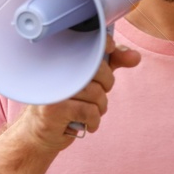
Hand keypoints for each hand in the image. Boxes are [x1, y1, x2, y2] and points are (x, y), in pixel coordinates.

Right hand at [16, 34, 140, 152]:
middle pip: (98, 69)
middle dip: (106, 85)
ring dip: (100, 108)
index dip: (106, 44)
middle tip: (97, 96)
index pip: (91, 41)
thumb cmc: (66, 102)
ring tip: (89, 112)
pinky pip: (89, 112)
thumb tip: (136, 57)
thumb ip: (111, 65)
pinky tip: (86, 124)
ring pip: (96, 93)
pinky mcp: (54, 108)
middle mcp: (54, 68)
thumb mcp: (90, 79)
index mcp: (61, 56)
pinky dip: (93, 121)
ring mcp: (54, 88)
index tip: (110, 49)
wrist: (38, 132)